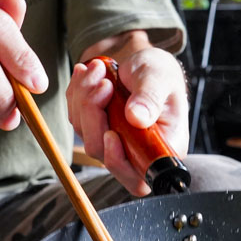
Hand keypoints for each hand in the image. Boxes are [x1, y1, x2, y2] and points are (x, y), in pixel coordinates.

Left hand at [67, 38, 187, 195]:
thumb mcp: (160, 79)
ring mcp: (115, 143)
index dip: (119, 161)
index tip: (111, 133)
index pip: (138, 177)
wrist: (145, 63)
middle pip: (104, 154)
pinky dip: (78, 95)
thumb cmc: (160, 73)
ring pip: (87, 136)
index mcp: (163, 149)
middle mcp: (138, 152)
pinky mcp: (98, 131)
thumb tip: (136, 118)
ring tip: (98, 70)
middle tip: (103, 83)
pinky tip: (88, 75)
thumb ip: (150, 98)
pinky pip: (78, 120)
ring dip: (85, 100)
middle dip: (95, 117)